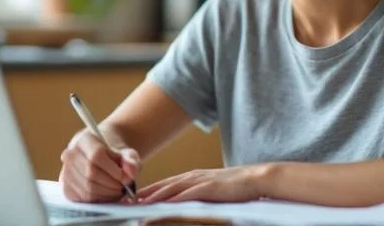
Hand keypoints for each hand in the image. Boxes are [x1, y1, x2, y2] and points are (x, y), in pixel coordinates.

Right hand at [59, 129, 140, 202]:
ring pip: (87, 189)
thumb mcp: (127, 152)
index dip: (113, 170)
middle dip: (111, 185)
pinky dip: (98, 200)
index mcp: (84, 139)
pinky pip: (82, 198)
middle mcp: (70, 154)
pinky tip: (107, 194)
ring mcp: (66, 171)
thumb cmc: (114, 153)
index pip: (96, 156)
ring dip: (107, 194)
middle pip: (91, 174)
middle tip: (124, 187)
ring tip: (118, 191)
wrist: (102, 154)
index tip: (126, 177)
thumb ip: (131, 160)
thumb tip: (130, 173)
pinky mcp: (66, 187)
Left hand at [137, 166, 266, 203]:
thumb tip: (183, 206)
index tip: (132, 199)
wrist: (256, 178)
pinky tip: (163, 203)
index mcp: (193, 177)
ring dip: (154, 196)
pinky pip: (188, 194)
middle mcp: (193, 177)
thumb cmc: (236, 188)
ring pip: (172, 188)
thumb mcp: (212, 191)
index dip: (148, 191)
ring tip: (138, 203)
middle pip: (163, 185)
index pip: (165, 184)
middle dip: (144, 193)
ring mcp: (201, 181)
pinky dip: (174, 198)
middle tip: (126, 201)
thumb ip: (196, 197)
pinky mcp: (210, 188)